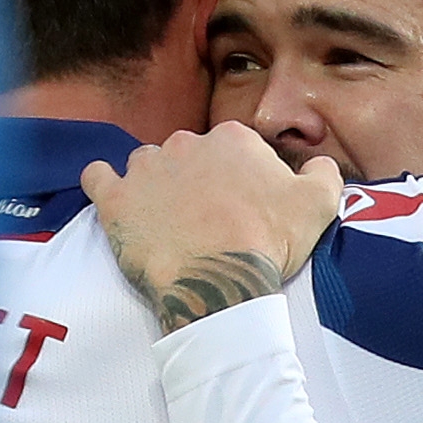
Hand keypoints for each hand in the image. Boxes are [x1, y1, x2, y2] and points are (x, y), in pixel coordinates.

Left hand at [82, 122, 343, 334]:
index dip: (236, 178)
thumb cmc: (269, 244)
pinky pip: (98, 177)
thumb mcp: (319, 205)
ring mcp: (145, 169)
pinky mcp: (115, 199)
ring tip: (164, 219)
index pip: (231, 149)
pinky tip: (115, 201)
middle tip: (203, 219)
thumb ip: (324, 172)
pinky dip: (104, 185)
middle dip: (193, 180)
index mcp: (232, 139)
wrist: (220, 284)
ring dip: (152, 184)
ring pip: (145, 165)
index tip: (240, 208)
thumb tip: (320, 162)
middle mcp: (185, 143)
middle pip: (187, 155)